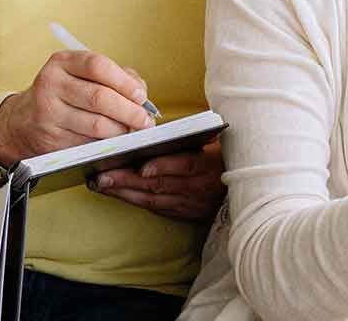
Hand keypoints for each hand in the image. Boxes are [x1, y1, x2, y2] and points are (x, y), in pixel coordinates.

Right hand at [0, 49, 153, 167]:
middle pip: (99, 98)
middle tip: (145, 119)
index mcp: (62, 63)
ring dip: (121, 130)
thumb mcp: (82, 75)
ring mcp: (48, 113)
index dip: (124, 81)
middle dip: (129, 111)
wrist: (22, 121)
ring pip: (96, 125)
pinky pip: (88, 143)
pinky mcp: (51, 139)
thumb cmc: (64, 94)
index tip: (141, 95)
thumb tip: (141, 93)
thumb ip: (115, 77)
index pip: (98, 66)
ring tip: (132, 130)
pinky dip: (107, 144)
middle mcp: (51, 85)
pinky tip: (114, 141)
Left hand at [88, 138, 226, 221]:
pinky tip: (117, 193)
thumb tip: (160, 132)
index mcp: (211, 166)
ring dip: (125, 192)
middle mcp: (200, 188)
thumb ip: (194, 139)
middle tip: (101, 176)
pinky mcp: (185, 214)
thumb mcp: (217, 145)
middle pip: (161, 185)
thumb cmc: (225, 159)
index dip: (164, 166)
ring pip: (153, 199)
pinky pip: (156, 208)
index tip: (142, 166)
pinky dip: (135, 200)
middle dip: (129, 180)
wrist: (246, 190)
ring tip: (101, 184)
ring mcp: (191, 204)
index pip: (186, 165)